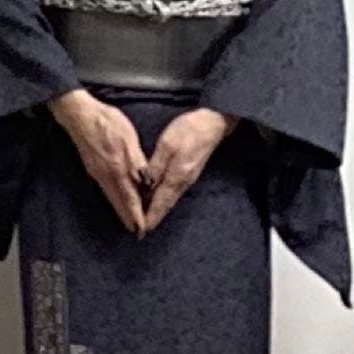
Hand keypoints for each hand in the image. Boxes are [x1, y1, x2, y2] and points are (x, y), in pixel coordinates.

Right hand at [47, 88, 150, 235]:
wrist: (79, 115)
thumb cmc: (106, 122)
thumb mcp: (128, 138)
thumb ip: (137, 161)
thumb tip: (145, 181)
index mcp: (117, 168)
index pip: (129, 197)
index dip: (136, 214)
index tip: (141, 228)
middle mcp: (105, 175)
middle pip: (119, 202)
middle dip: (127, 218)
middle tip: (136, 232)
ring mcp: (97, 173)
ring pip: (111, 197)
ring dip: (120, 210)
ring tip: (128, 220)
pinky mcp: (92, 168)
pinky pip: (105, 189)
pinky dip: (113, 198)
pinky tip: (116, 198)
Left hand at [143, 107, 239, 232]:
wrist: (213, 123)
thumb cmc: (189, 130)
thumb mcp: (167, 145)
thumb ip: (155, 166)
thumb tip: (144, 186)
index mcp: (176, 176)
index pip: (160, 202)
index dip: (150, 216)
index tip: (141, 230)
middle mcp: (183, 182)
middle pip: (166, 205)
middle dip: (154, 218)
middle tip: (142, 230)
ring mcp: (188, 178)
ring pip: (170, 199)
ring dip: (159, 210)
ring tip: (148, 219)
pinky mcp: (189, 172)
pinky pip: (174, 191)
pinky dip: (165, 199)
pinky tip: (159, 199)